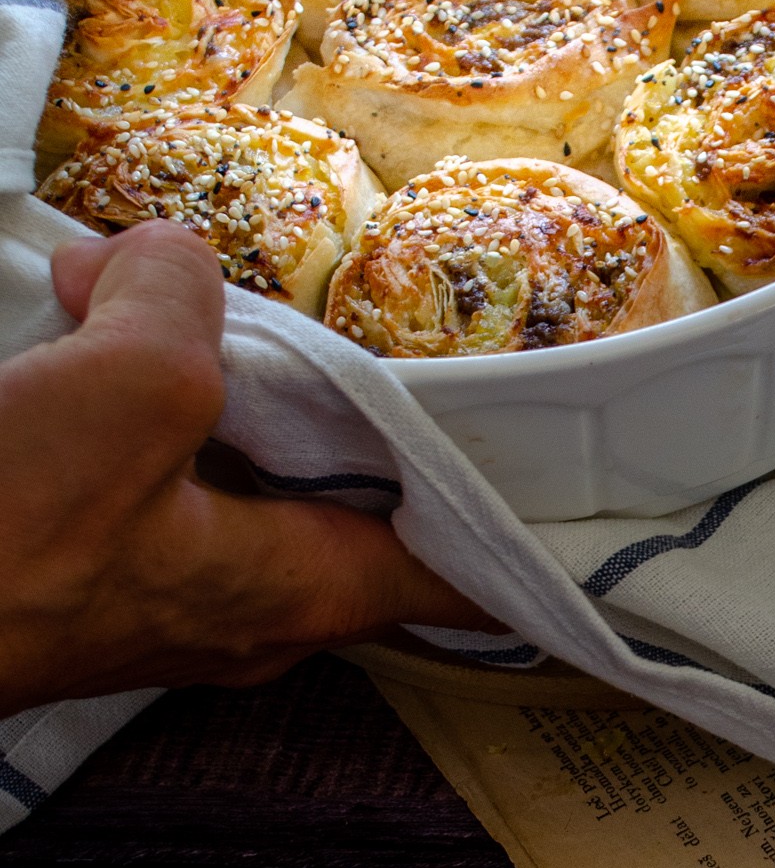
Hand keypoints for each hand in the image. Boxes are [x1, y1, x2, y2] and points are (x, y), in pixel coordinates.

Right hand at [0, 222, 496, 715]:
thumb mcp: (126, 389)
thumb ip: (187, 303)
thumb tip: (161, 262)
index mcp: (297, 589)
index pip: (460, 567)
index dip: (531, 522)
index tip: (604, 479)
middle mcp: (245, 605)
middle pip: (354, 499)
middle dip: (369, 405)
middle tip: (417, 320)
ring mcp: (158, 586)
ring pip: (245, 469)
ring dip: (242, 382)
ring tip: (224, 291)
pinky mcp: (76, 557)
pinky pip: (152, 461)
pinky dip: (147, 387)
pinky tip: (100, 310)